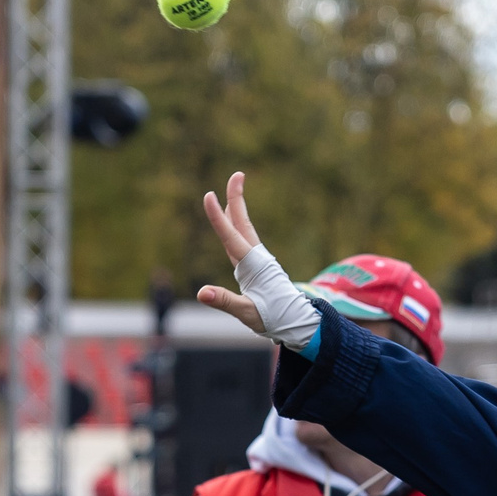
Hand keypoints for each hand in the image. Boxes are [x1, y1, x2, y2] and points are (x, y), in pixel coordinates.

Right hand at [195, 172, 272, 338]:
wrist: (294, 321)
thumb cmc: (272, 318)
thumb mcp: (247, 313)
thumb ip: (224, 301)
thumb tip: (202, 292)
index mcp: (251, 266)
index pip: (230, 236)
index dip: (218, 216)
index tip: (209, 195)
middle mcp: (255, 258)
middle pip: (242, 222)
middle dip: (237, 198)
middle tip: (238, 174)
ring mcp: (257, 260)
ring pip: (244, 228)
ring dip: (236, 208)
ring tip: (232, 189)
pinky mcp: (257, 266)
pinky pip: (244, 238)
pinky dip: (237, 224)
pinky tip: (234, 221)